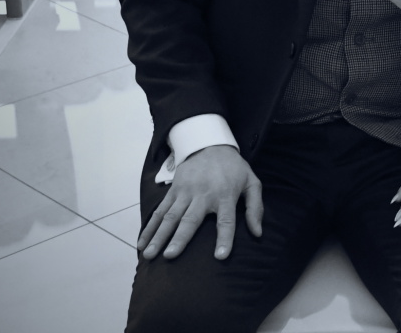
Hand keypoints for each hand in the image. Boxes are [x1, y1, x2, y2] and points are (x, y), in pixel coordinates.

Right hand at [139, 145, 261, 260]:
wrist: (210, 144)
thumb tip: (258, 233)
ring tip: (150, 254)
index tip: (220, 256)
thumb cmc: (234, 168)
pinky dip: (150, 227)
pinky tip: (142, 243)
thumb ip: (255, 208)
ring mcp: (185, 193)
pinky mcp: (173, 191)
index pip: (226, 220)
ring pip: (170, 217)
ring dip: (159, 236)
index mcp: (225, 195)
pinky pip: (160, 211)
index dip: (224, 238)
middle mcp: (203, 195)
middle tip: (170, 256)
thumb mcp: (251, 182)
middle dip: (180, 238)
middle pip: (190, 219)